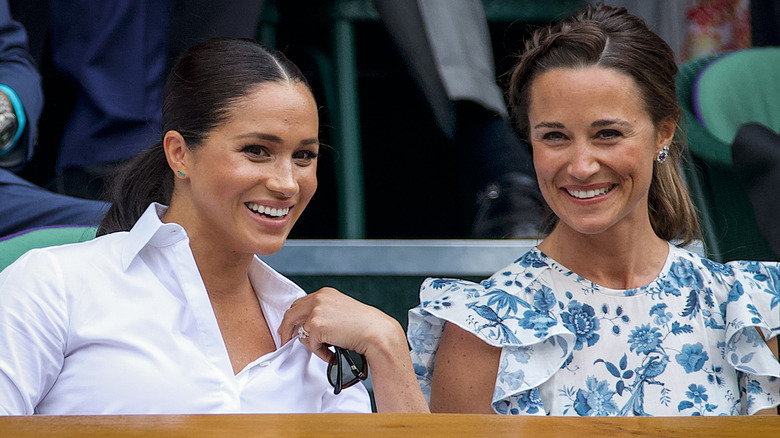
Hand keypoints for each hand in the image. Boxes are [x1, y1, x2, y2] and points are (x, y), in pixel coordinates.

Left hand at [278, 287, 402, 362]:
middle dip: (286, 329)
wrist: (375, 332)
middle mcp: (319, 299)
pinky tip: (332, 352)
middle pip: (291, 314)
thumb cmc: (364, 325)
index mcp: (325, 293)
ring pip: (300, 331)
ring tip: (326, 349)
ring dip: (310, 344)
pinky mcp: (316, 326)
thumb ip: (324, 313)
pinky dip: (320, 352)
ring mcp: (316, 311)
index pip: (300, 304)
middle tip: (286, 340)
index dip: (294, 318)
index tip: (290, 328)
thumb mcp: (341, 312)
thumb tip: (307, 327)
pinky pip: (310, 344)